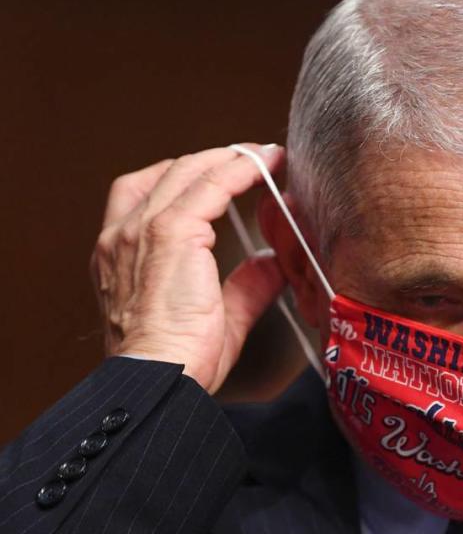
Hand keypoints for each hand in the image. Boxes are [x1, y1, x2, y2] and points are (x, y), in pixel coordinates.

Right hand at [89, 143, 285, 393]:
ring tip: (264, 155)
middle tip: (253, 158)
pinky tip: (265, 166)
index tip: (226, 174)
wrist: (160, 377)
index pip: (146, 195)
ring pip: (188, 172)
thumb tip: (270, 264)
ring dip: (229, 158)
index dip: (189, 178)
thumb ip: (244, 286)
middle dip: (212, 160)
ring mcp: (142, 230)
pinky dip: (239, 170)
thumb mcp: (218, 317)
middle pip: (168, 174)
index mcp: (121, 256)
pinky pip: (210, 185)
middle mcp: (122, 236)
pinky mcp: (170, 232)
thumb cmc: (179, 362)